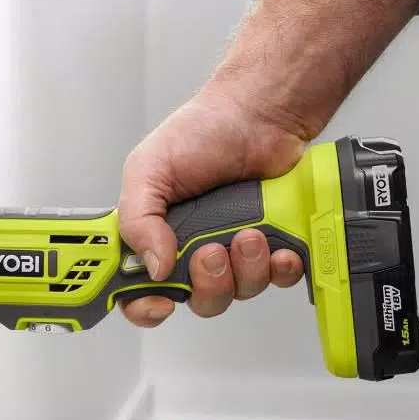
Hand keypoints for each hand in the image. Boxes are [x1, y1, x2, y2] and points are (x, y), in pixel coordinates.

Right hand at [117, 91, 307, 327]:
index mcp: (155, 235)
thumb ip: (138, 219)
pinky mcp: (273, 247)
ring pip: (239, 292)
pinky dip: (280, 268)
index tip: (161, 302)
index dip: (145, 306)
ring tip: (250, 232)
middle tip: (213, 250)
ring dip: (246, 267)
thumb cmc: (202, 131)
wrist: (261, 113)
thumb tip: (153, 266)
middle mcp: (193, 249)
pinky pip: (277, 279)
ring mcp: (234, 251)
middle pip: (197, 300)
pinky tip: (279, 246)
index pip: (138, 291)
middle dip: (208, 283)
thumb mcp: (148, 168)